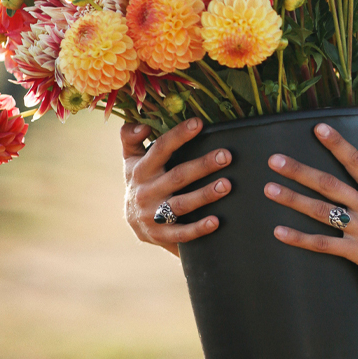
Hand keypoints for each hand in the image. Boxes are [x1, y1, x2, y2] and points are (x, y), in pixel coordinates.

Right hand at [121, 118, 232, 256]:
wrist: (134, 222)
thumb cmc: (140, 182)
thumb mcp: (131, 160)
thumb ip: (131, 138)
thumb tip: (141, 125)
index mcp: (141, 169)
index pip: (160, 148)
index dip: (179, 135)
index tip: (198, 123)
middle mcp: (146, 191)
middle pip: (177, 176)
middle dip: (203, 165)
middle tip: (225, 156)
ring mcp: (153, 214)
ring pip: (181, 204)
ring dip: (205, 195)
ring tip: (226, 185)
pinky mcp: (161, 235)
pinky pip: (182, 233)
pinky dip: (199, 228)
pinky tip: (216, 221)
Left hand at [264, 122, 357, 299]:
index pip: (356, 160)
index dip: (336, 143)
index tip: (317, 128)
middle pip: (327, 183)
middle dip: (298, 170)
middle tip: (274, 160)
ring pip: (319, 210)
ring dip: (292, 199)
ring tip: (269, 188)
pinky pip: (322, 244)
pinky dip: (299, 238)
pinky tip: (279, 231)